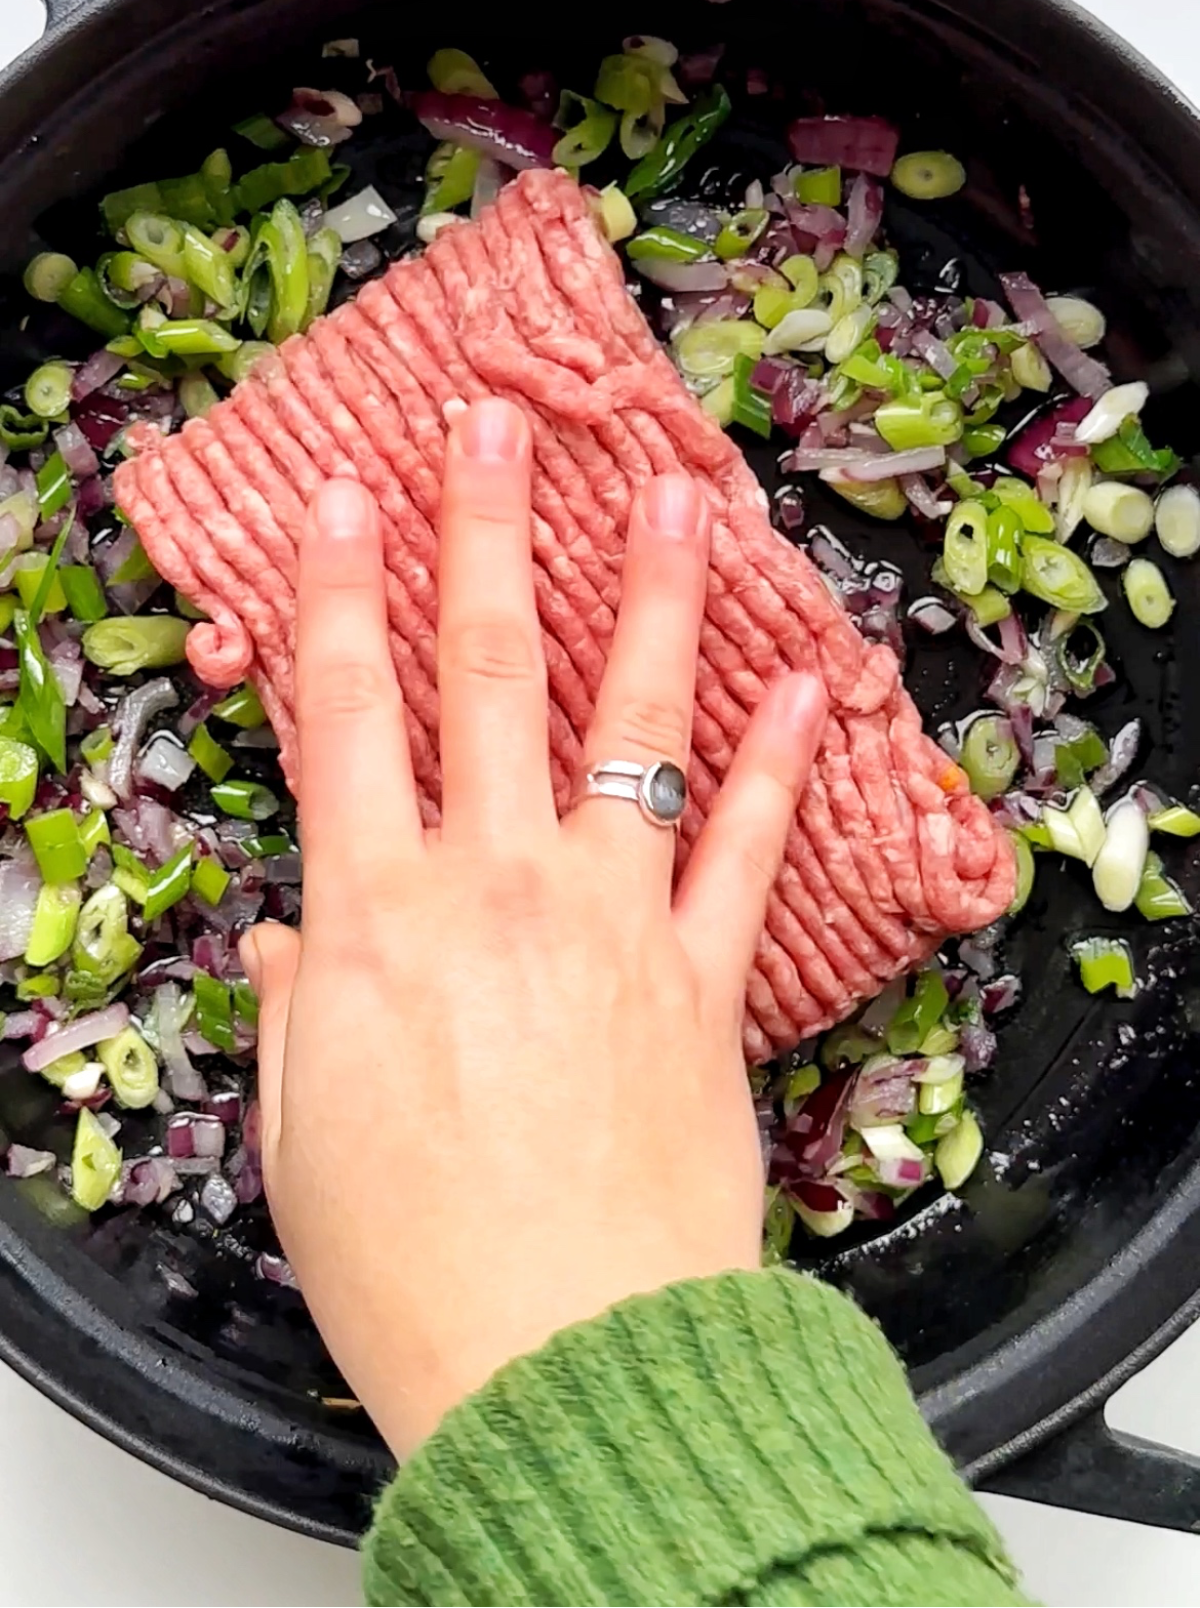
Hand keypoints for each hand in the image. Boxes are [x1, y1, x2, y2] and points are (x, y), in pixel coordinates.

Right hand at [242, 394, 826, 1457]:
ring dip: (652, 601)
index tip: (343, 496)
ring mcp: (611, 923)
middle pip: (488, 675)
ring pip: (632, 728)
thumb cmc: (412, 1263)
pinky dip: (779, 767)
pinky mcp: (703, 983)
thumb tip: (282, 935)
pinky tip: (803, 688)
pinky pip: (746, 853)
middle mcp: (494, 890)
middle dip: (486, 531)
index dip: (338, 595)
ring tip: (672, 495)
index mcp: (374, 919)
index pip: (346, 716)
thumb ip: (295, 1008)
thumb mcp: (304, 1133)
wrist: (564, 1364)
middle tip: (494, 425)